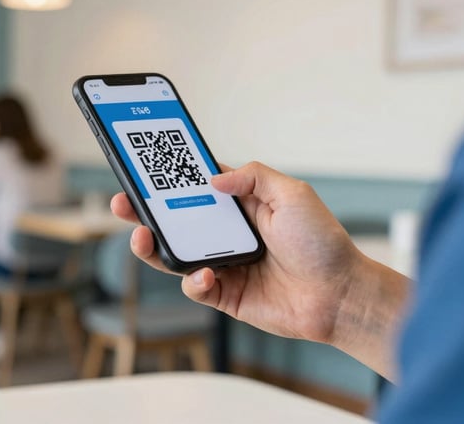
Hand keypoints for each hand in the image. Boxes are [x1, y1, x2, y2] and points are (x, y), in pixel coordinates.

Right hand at [112, 161, 409, 379]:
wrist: (339, 294)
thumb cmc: (322, 243)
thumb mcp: (292, 193)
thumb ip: (253, 177)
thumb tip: (212, 178)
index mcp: (241, 205)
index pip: (197, 187)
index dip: (171, 178)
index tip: (145, 168)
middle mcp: (228, 233)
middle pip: (176, 220)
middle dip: (146, 211)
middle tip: (124, 202)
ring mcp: (224, 264)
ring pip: (176, 254)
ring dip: (153, 246)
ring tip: (142, 237)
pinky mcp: (226, 295)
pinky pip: (195, 287)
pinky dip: (193, 280)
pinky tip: (206, 275)